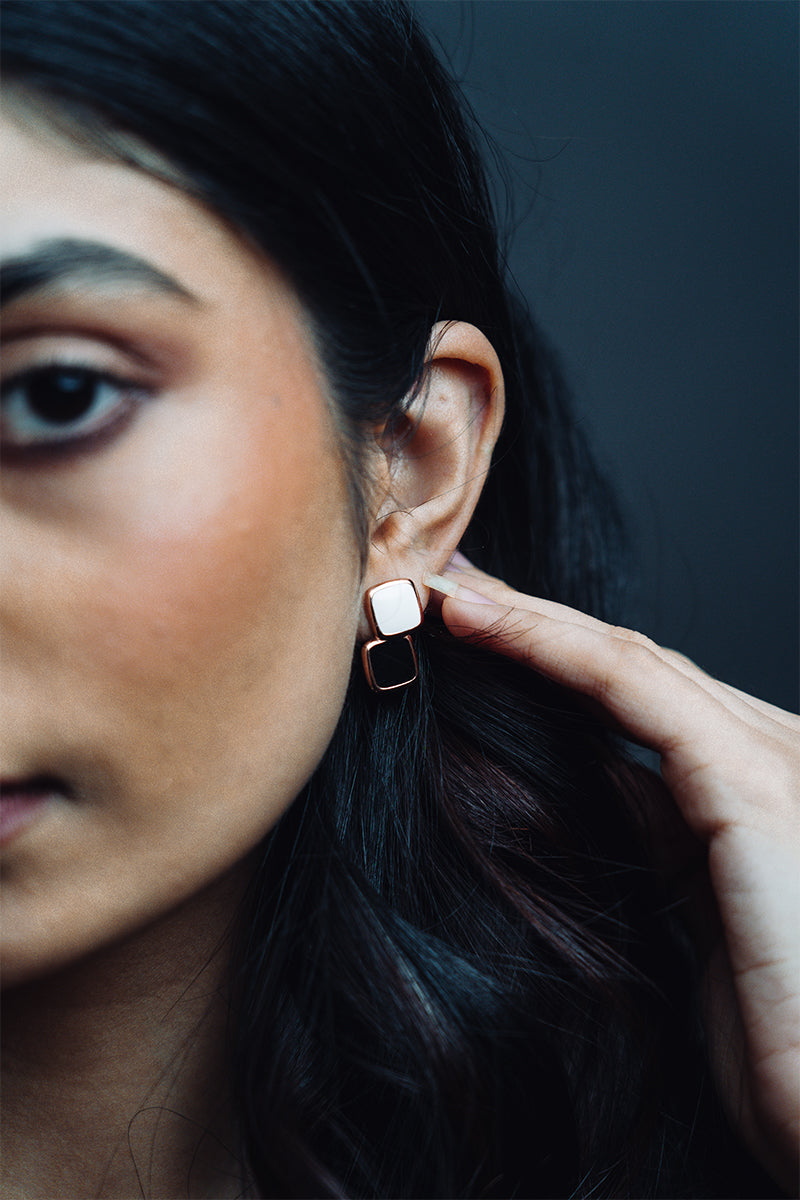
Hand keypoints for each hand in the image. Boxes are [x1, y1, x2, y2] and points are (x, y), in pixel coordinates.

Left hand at [425, 556, 799, 1192]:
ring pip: (625, 658)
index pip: (639, 693)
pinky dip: (548, 646)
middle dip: (529, 619)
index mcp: (757, 784)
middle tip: (441, 587)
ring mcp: (771, 758)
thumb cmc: (784, 1042)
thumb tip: (600, 775)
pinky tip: (481, 623)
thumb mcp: (697, 917)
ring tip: (439, 592)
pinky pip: (632, 689)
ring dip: (523, 618)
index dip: (550, 652)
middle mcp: (772, 751)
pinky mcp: (753, 784)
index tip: (470, 627)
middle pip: (627, 661)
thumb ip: (661, 834)